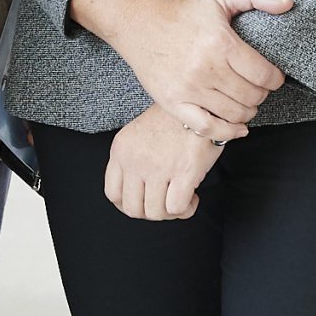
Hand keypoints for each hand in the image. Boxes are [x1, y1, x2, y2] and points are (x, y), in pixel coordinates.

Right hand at [70, 0, 292, 139]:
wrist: (142, 24)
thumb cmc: (187, 13)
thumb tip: (288, 3)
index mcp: (221, 43)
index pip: (263, 75)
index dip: (275, 79)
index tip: (273, 76)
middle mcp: (205, 69)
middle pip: (251, 97)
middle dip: (261, 94)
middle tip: (258, 87)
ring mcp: (188, 89)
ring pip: (234, 114)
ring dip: (248, 111)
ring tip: (246, 101)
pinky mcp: (173, 103)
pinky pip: (207, 128)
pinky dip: (228, 132)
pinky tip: (238, 126)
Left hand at [103, 104, 224, 220]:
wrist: (201, 102)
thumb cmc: (175, 118)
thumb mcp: (140, 133)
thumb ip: (133, 158)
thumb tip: (140, 191)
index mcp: (121, 150)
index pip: (113, 193)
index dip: (128, 206)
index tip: (144, 203)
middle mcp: (135, 160)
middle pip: (133, 208)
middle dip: (152, 212)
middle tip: (166, 204)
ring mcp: (158, 167)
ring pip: (156, 212)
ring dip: (170, 213)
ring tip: (182, 201)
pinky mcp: (183, 171)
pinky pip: (176, 208)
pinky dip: (186, 209)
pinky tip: (193, 198)